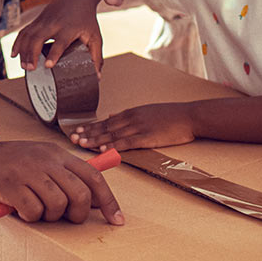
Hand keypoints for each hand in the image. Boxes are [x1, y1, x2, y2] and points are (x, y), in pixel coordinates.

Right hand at [0, 140, 124, 225]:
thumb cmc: (5, 167)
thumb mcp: (38, 163)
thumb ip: (63, 178)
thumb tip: (92, 202)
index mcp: (56, 153)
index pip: (93, 177)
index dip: (108, 201)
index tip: (116, 220)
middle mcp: (45, 159)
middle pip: (80, 194)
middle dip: (76, 214)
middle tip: (62, 218)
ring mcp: (27, 171)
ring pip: (58, 205)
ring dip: (48, 216)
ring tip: (34, 209)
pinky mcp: (10, 185)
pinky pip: (33, 211)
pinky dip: (29, 217)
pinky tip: (19, 208)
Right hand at [12, 0, 103, 70]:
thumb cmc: (87, 18)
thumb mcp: (94, 36)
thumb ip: (96, 56)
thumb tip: (97, 77)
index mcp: (69, 29)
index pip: (60, 42)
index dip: (54, 54)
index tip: (48, 66)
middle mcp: (54, 24)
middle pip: (38, 39)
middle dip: (32, 54)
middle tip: (30, 69)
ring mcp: (43, 21)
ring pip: (28, 36)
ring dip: (23, 51)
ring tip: (23, 66)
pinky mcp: (37, 20)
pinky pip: (24, 32)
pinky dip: (18, 43)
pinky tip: (14, 54)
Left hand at [71, 103, 196, 150]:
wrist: (189, 116)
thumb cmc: (171, 115)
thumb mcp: (147, 110)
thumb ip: (128, 115)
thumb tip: (111, 117)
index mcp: (131, 113)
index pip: (106, 121)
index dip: (91, 127)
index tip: (77, 130)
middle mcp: (131, 118)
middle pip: (105, 127)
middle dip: (87, 133)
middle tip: (72, 138)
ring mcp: (139, 127)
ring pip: (112, 135)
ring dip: (95, 140)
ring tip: (81, 144)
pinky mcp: (147, 137)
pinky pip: (127, 143)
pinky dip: (113, 146)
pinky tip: (103, 150)